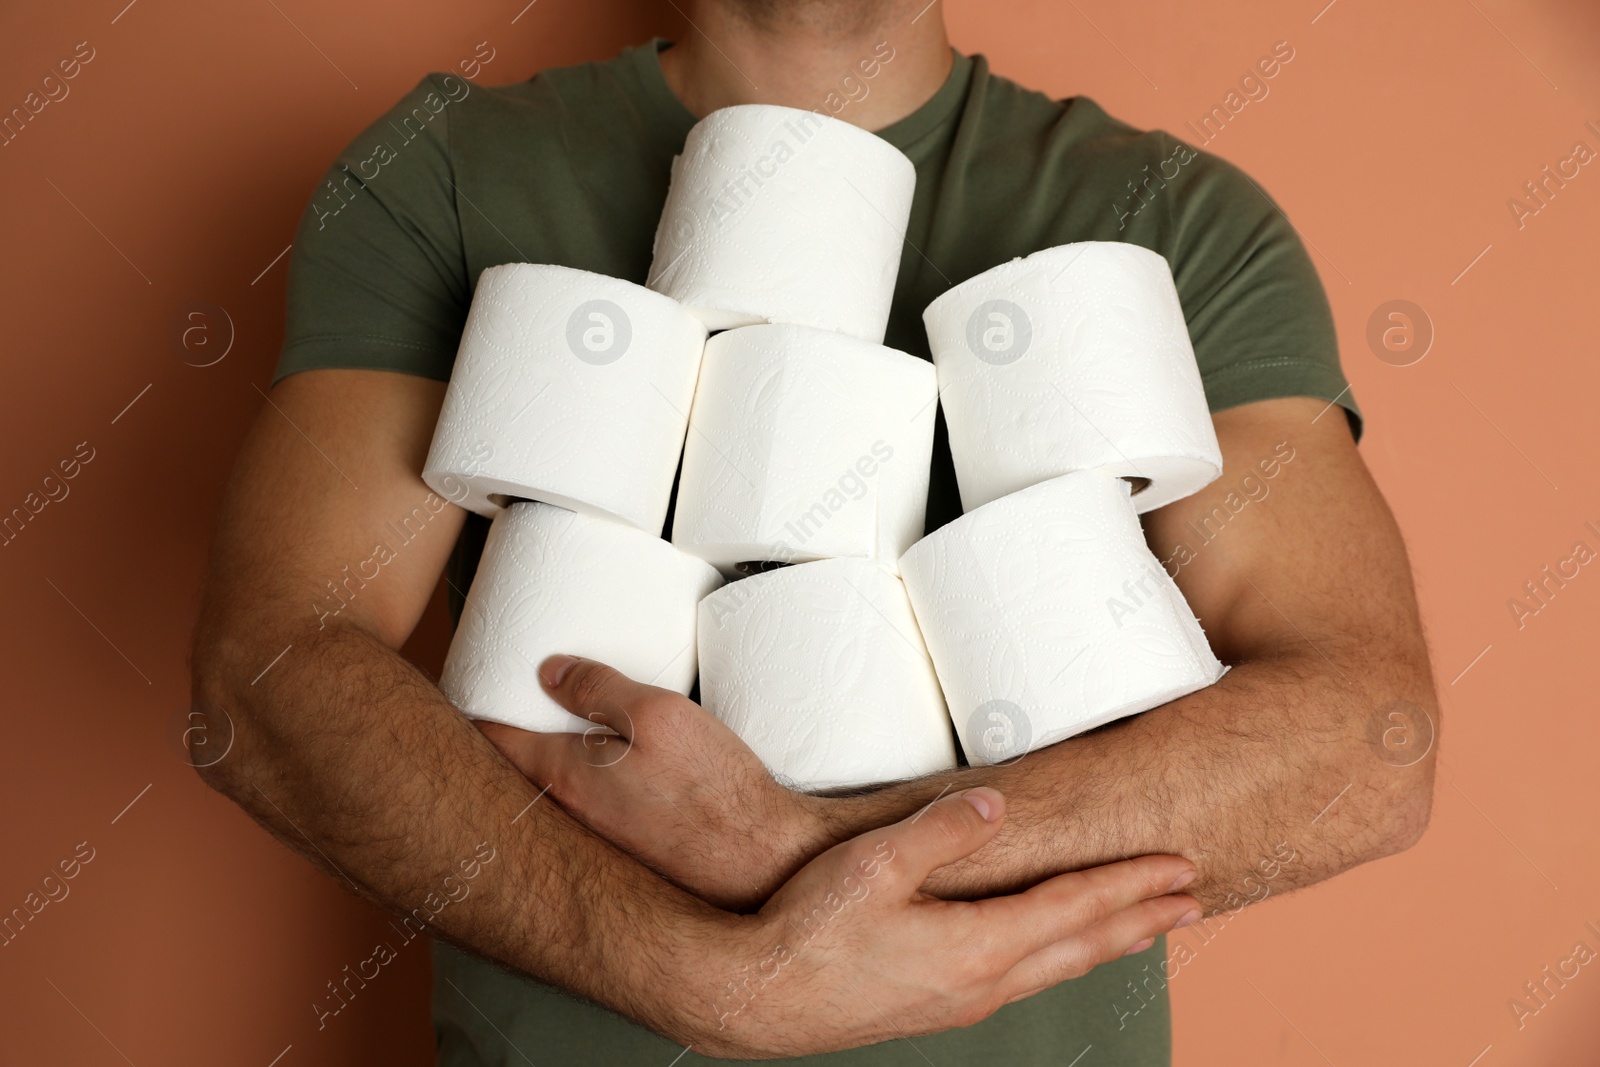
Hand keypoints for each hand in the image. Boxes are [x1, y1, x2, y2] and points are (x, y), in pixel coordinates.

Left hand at [477, 655, 831, 909]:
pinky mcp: (628, 844)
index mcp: (565, 777)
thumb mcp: (658, 715)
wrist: (759, 862)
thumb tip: (547, 672)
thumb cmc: (713, 793)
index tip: (468, 679)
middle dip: (506, 730)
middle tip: (506, 691)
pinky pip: (587, 802)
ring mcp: (597, 834)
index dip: (475, 705)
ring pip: (553, 784)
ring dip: (548, 753)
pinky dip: (583, 776)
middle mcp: (570, 813)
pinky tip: (611, 758)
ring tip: (557, 715)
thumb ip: (598, 688)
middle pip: (516, 765)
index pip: (493, 738)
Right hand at [665, 786, 1199, 1058]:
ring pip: (1057, 968)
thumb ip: (942, 831)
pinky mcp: (936, 1005)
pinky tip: (1053, 952)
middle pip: (1083, 946)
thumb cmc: (806, 930)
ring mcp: (960, 1001)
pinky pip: (1024, 979)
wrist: (756, 998)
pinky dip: (1062, 957)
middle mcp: (982, 982)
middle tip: (1192, 900)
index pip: (1076, 906)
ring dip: (1106, 943)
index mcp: (977, 945)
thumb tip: (1000, 805)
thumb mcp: (873, 865)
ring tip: (1142, 927)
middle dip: (1141, 919)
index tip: (1179, 868)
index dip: (1132, 884)